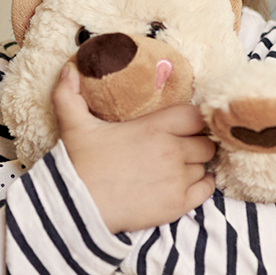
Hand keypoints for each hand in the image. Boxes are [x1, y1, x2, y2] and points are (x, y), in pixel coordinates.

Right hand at [53, 63, 215, 233]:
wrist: (78, 206)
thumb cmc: (79, 164)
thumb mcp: (73, 125)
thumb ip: (69, 93)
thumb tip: (69, 68)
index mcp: (154, 128)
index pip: (195, 116)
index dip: (194, 119)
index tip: (185, 124)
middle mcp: (172, 152)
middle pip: (205, 143)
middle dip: (195, 143)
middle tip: (179, 147)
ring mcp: (177, 180)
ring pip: (204, 166)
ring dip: (195, 165)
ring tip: (177, 167)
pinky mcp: (177, 204)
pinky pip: (206, 190)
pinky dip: (201, 185)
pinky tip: (186, 183)